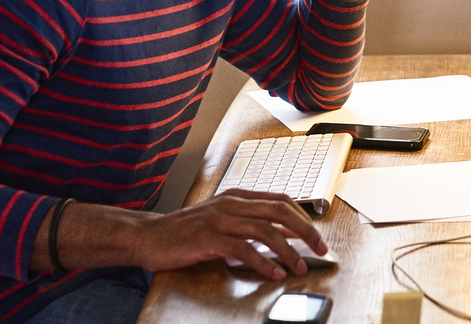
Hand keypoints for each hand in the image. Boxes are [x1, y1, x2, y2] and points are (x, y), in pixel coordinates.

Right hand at [128, 190, 326, 279]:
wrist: (150, 236)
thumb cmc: (186, 232)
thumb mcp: (221, 222)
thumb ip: (248, 224)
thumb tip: (281, 236)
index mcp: (237, 197)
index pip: (281, 200)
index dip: (304, 218)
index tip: (317, 237)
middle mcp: (231, 203)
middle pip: (280, 211)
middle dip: (305, 231)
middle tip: (320, 250)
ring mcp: (219, 218)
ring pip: (265, 230)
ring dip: (287, 251)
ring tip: (298, 268)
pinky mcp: (208, 237)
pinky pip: (242, 249)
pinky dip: (262, 262)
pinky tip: (273, 273)